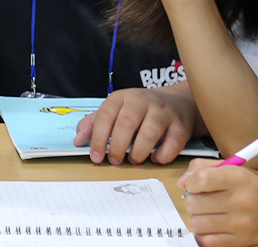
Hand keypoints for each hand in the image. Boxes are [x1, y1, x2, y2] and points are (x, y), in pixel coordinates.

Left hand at [74, 86, 197, 163]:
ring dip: (138, 152)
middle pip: (126, 124)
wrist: (178, 103)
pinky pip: (171, 144)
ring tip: (133, 160)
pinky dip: (161, 156)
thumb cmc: (140, 110)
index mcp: (122, 97)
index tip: (95, 156)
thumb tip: (77, 140)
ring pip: (149, 134)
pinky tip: (155, 158)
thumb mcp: (115, 110)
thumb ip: (95, 123)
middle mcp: (142, 101)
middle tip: (114, 160)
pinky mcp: (180, 126)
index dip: (97, 137)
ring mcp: (163, 112)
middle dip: (117, 147)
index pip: (105, 115)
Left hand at [178, 158, 257, 246]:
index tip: (194, 184)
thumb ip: (204, 168)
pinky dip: (204, 234)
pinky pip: (206, 241)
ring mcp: (241, 224)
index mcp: (239, 178)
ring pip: (197, 223)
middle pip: (194, 203)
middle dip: (193, 200)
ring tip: (208, 212)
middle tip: (203, 199)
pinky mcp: (240, 241)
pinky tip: (212, 225)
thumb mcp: (234, 168)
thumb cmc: (255, 187)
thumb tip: (182, 182)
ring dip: (197, 218)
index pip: (201, 180)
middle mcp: (241, 201)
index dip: (190, 182)